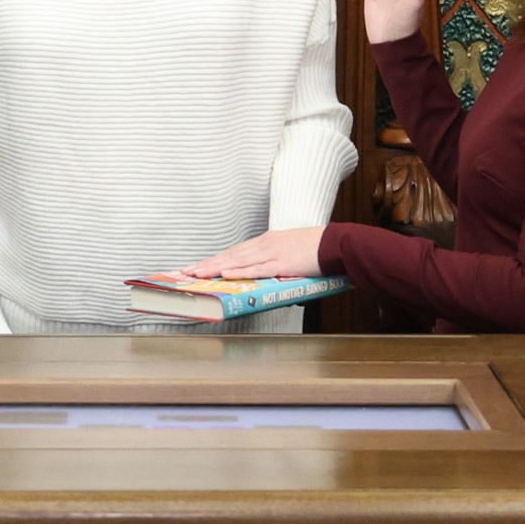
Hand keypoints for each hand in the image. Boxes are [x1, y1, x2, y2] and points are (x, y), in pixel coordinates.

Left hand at [180, 227, 325, 279]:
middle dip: (208, 263)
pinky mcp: (281, 263)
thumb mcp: (291, 254)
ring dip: (215, 267)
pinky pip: (256, 269)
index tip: (200, 264)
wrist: (336, 243)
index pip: (236, 251)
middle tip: (188, 271)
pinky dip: (238, 271)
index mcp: (267, 242)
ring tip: (198, 274)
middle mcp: (265, 245)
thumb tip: (268, 281)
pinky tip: (224, 273)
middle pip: (231, 255)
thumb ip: (277, 267)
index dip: (216, 258)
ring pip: (237, 261)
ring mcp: (272, 254)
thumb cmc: (317, 248)